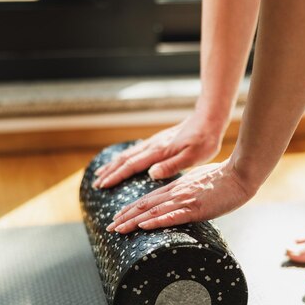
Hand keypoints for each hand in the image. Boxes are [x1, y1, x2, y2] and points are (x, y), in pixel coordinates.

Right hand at [92, 114, 224, 188]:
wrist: (209, 119)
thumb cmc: (204, 141)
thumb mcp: (192, 157)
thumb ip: (172, 166)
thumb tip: (151, 173)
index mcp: (159, 152)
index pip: (132, 166)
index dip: (116, 176)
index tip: (102, 186)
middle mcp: (153, 145)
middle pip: (125, 159)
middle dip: (109, 172)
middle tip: (95, 184)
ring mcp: (155, 142)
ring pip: (128, 154)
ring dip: (114, 164)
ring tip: (102, 173)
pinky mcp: (159, 140)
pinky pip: (136, 150)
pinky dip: (124, 157)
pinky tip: (122, 161)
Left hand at [105, 160, 255, 232]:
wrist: (240, 175)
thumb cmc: (224, 178)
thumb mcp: (200, 182)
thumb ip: (187, 190)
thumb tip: (181, 199)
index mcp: (177, 187)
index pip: (149, 199)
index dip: (132, 208)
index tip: (119, 216)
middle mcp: (176, 193)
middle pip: (145, 205)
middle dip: (125, 216)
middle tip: (109, 227)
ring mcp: (185, 200)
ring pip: (153, 211)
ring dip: (133, 221)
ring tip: (117, 229)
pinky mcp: (196, 208)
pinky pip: (172, 216)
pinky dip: (156, 221)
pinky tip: (143, 226)